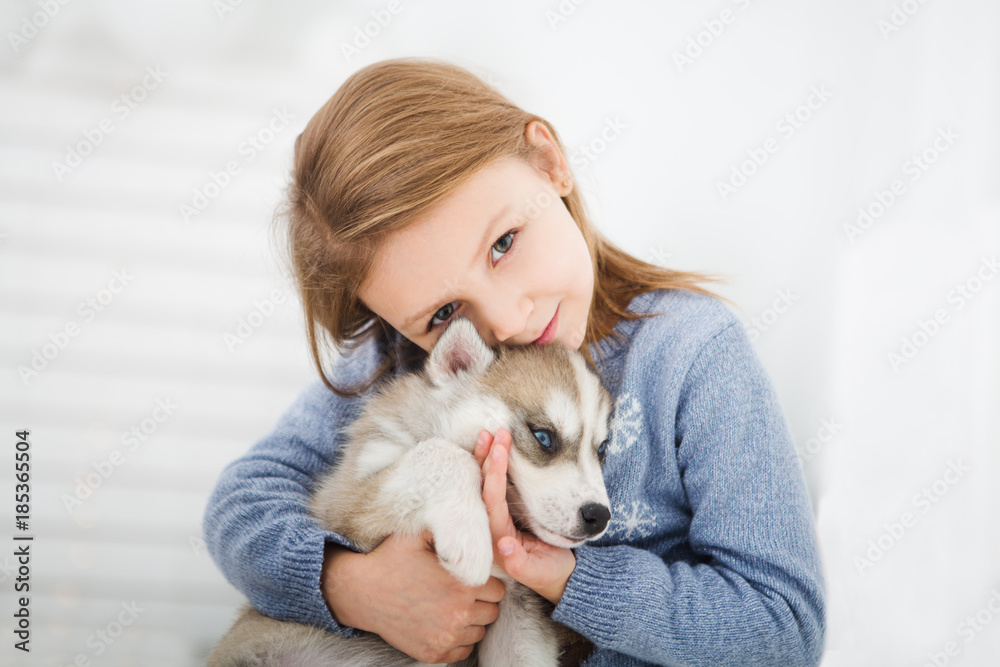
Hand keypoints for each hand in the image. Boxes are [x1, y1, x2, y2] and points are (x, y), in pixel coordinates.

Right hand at [322, 532, 504, 663]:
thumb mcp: (419, 534)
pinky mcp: (434, 653)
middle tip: (461, 592)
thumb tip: (469, 514)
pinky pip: (464, 651)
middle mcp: (459, 613)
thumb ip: (449, 527)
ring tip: (452, 607)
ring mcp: (447, 636)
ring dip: (471, 621)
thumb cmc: (391, 559)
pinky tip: (444, 624)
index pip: (498, 589)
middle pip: (492, 611)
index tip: (470, 578)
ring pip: (480, 632)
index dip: (486, 582)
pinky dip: (458, 640)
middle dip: (481, 602)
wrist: (361, 591)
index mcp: (462, 584)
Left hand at [473, 428, 576, 604]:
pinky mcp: (507, 512)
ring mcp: (499, 518)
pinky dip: (496, 466)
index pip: (491, 500)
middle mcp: (492, 526)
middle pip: (484, 488)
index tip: (499, 449)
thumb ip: (521, 563)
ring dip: (488, 459)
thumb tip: (505, 546)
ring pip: (488, 484)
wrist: (558, 577)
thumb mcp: (539, 572)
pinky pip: (497, 486)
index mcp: (497, 538)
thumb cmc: (550, 572)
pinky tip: (496, 449)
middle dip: (487, 458)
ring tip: (489, 434)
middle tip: (493, 432)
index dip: (494, 474)